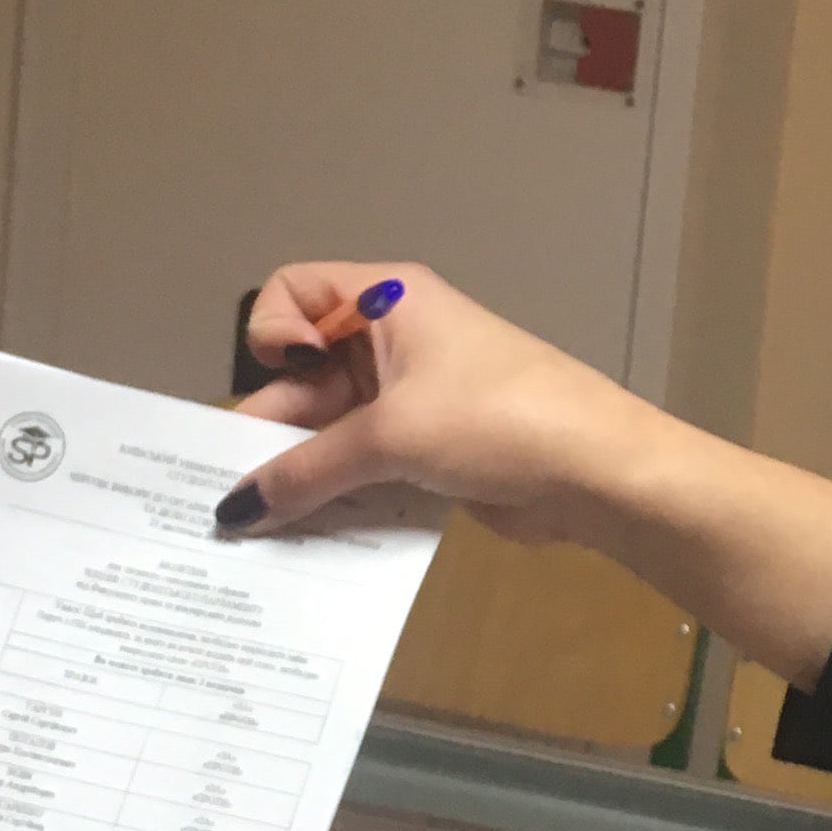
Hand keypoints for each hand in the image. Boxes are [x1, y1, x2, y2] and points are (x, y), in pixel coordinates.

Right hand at [225, 261, 831, 684]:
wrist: (598, 472)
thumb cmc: (497, 420)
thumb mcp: (391, 436)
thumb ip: (305, 471)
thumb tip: (233, 509)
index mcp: (388, 300)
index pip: (292, 292)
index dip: (272, 334)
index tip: (291, 381)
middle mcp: (393, 338)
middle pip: (301, 373)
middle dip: (272, 427)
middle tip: (235, 493)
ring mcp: (412, 397)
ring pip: (329, 428)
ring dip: (301, 473)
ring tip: (262, 529)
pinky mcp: (428, 449)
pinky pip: (360, 466)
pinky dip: (336, 495)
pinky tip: (310, 538)